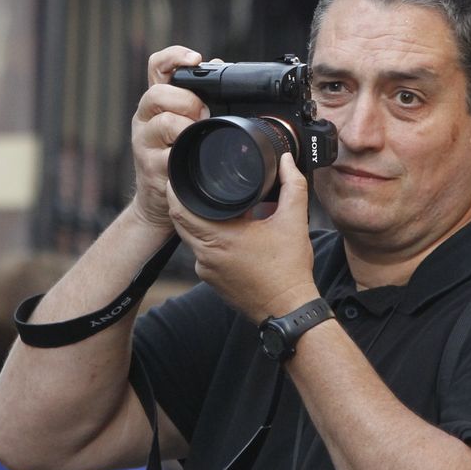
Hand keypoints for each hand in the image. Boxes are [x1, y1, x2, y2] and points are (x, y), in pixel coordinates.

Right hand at [129, 45, 207, 231]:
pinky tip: (192, 158)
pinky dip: (184, 155)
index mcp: (157, 101)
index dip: (174, 56)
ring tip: (198, 136)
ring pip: (163, 122)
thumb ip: (199, 93)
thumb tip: (220, 65)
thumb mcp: (185, 121)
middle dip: (187, 100)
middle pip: (158, 93)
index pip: (157, 66)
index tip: (196, 59)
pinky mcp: (149, 167)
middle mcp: (145, 117)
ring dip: (187, 127)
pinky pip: (168, 156)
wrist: (159, 200)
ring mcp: (144, 142)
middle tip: (203, 114)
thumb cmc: (177, 155)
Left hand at [166, 152, 319, 322]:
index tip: (181, 174)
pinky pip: (201, 253)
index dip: (176, 189)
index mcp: (219, 237)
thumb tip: (285, 161)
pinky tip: (228, 231)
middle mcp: (205, 255)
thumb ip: (291, 185)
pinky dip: (208, 239)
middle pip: (181, 221)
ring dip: (198, 220)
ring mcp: (206, 270)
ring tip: (216, 204)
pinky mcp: (211, 280)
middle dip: (184, 201)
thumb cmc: (289, 270)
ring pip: (191, 237)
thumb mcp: (294, 221)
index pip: (180, 209)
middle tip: (195, 183)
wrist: (289, 309)